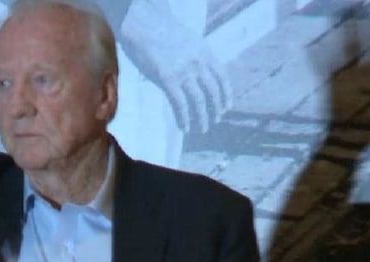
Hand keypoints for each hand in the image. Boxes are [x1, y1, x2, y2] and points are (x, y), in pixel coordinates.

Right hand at [119, 1, 230, 133]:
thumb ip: (194, 56)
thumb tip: (196, 71)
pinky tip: (184, 127)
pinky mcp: (168, 79)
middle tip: (214, 120)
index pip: (222, 77)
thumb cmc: (159, 31)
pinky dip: (184, 118)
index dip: (226, 94)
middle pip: (213, 92)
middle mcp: (198, 63)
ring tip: (202, 128)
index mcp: (204, 52)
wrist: (143, 24)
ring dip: (202, 118)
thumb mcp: (186, 40)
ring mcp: (184, 72)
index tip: (226, 107)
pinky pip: (180, 104)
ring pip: (199, 101)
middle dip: (215, 109)